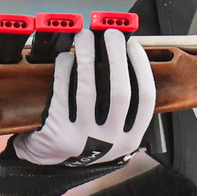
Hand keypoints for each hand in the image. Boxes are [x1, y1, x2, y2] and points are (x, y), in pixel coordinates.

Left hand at [11, 27, 154, 166]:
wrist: (51, 161)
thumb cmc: (84, 137)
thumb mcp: (112, 131)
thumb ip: (122, 105)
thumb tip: (124, 56)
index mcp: (130, 139)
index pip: (145, 98)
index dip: (140, 68)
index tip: (133, 45)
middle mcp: (110, 142)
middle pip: (119, 91)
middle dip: (116, 56)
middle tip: (111, 34)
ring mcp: (84, 139)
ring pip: (88, 89)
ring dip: (87, 56)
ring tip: (84, 37)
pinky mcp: (59, 133)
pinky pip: (62, 94)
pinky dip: (64, 71)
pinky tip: (65, 58)